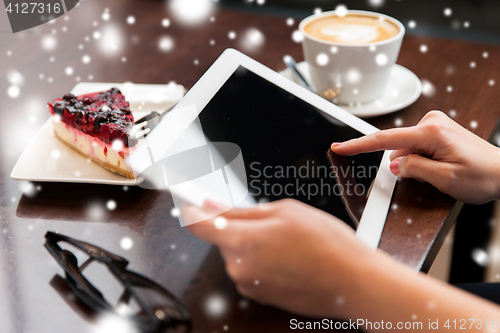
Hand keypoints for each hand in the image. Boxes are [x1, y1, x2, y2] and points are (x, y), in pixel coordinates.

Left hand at [183, 199, 376, 317]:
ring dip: (254, 243)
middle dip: (239, 225)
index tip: (188, 200)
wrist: (353, 282)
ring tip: (288, 242)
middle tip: (272, 222)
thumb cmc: (327, 245)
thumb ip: (242, 211)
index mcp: (242, 241)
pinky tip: (289, 257)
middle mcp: (239, 267)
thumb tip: (213, 205)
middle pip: (223, 237)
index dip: (191, 208)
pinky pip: (251, 269)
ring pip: (239, 253)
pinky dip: (263, 260)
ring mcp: (249, 284)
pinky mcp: (260, 295)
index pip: (198, 223)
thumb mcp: (286, 211)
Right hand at [331, 111, 499, 203]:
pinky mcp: (436, 130)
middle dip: (405, 166)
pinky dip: (420, 159)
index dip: (359, 146)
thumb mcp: (445, 180)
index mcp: (431, 132)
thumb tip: (393, 165)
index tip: (339, 147)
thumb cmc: (482, 176)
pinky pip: (415, 147)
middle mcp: (431, 122)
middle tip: (432, 177)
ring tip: (442, 172)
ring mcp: (434, 124)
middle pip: (397, 148)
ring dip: (415, 164)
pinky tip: (440, 166)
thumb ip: (414, 170)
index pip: (385, 140)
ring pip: (406, 149)